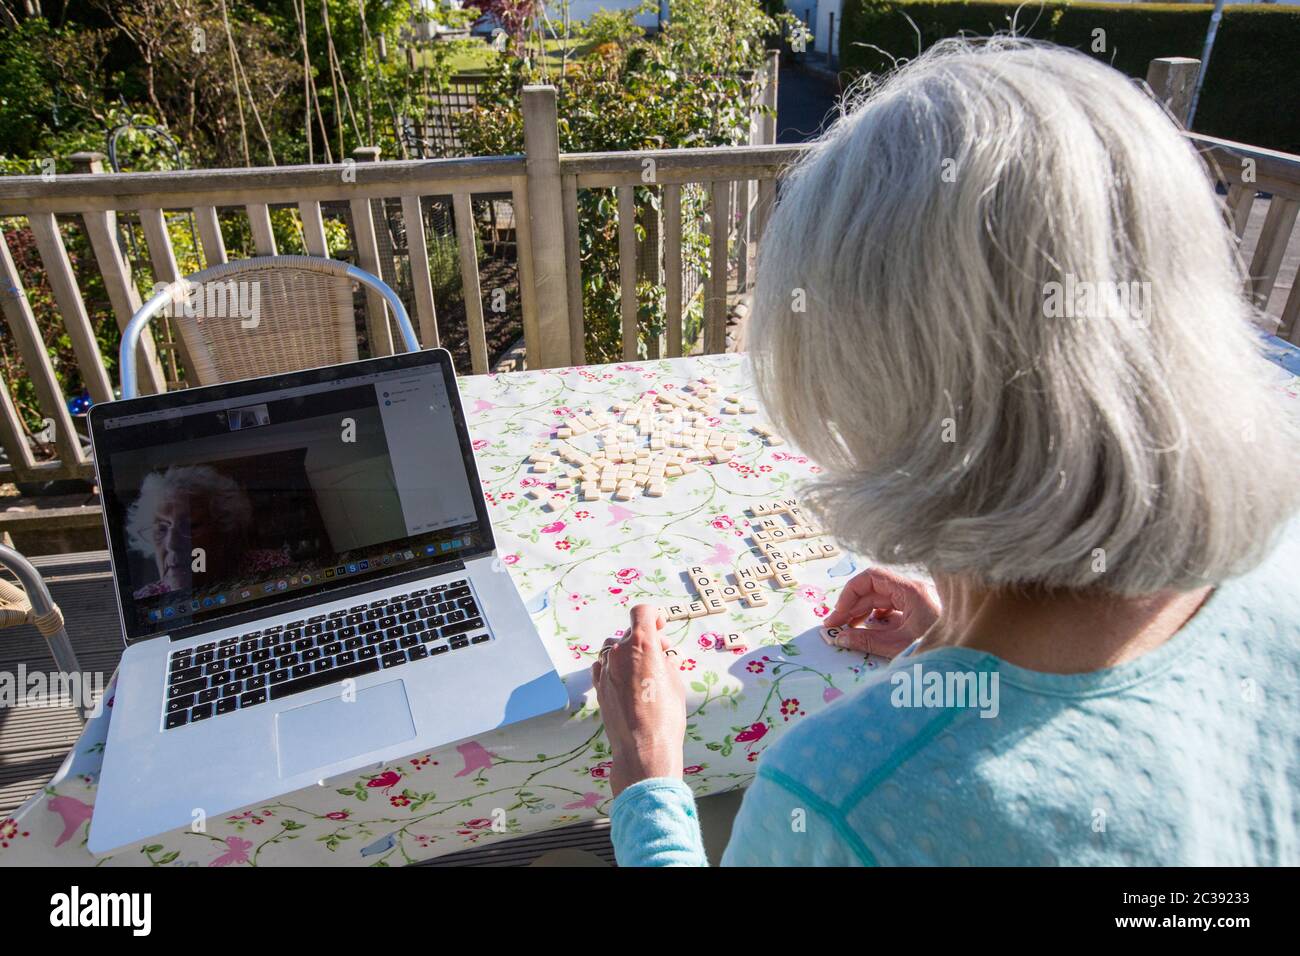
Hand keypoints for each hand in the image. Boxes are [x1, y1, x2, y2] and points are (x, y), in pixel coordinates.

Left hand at [591, 605, 687, 796]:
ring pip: (614, 648)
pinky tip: (627, 678)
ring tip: (644, 667)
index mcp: (642, 645)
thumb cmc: (666, 716)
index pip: (642, 613)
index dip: (653, 615)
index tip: (660, 625)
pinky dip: (614, 665)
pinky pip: (603, 665)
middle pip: (630, 632)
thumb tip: (662, 656)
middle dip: (646, 638)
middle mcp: (619, 652)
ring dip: (629, 651)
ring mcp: (605, 670)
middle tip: (663, 653)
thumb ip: (666, 662)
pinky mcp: (598, 687)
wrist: (643, 748)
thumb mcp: (675, 683)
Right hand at [823, 567, 940, 657]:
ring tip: (847, 631)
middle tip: (834, 628)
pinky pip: (890, 608)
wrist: (971, 659)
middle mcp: (912, 591)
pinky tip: (869, 631)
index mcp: (910, 591)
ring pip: (880, 599)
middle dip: (851, 607)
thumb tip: (839, 638)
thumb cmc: (942, 649)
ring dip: (861, 613)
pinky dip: (875, 618)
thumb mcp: (899, 645)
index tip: (838, 616)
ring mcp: (916, 601)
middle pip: (872, 589)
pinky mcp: (919, 613)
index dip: (849, 594)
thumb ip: (867, 640)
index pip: (870, 578)